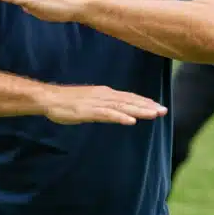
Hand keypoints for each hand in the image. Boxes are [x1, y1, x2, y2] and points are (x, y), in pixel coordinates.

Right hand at [40, 84, 167, 125]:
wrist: (49, 98)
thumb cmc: (67, 102)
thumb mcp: (89, 102)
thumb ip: (103, 105)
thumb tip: (114, 110)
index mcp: (104, 93)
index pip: (128, 97)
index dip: (144, 101)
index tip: (157, 106)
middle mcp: (104, 95)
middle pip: (129, 101)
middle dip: (147, 106)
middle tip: (164, 110)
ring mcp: (97, 103)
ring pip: (123, 107)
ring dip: (139, 110)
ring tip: (154, 114)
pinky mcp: (89, 111)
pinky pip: (108, 114)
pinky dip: (120, 117)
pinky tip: (131, 121)